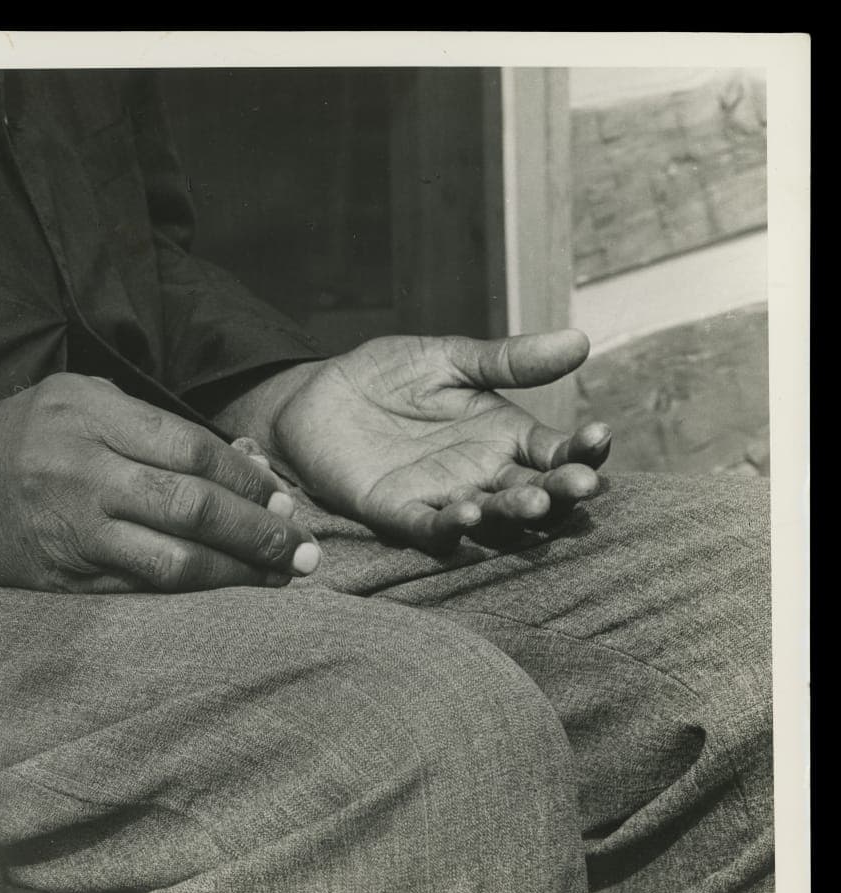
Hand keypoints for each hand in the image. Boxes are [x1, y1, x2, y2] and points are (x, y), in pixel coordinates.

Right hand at [0, 373, 320, 592]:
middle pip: (196, 508)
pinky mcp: (62, 578)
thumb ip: (151, 425)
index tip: (284, 499)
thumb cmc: (11, 436)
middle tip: (304, 551)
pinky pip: (139, 591)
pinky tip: (223, 594)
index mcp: (91, 417)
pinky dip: (189, 595)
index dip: (250, 481)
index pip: (194, 450)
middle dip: (261, 534)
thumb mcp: (76, 399)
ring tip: (278, 578)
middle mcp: (84, 472)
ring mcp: (72, 531)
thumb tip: (238, 462)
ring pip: (174, 562)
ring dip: (237, 574)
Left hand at [261, 331, 610, 550]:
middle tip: (580, 485)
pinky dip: (452, 526)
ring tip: (531, 501)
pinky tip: (469, 513)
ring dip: (513, 513)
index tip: (600, 436)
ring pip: (492, 517)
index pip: (556, 451)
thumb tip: (580, 341)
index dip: (583, 449)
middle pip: (535, 492)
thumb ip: (508, 360)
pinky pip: (431, 528)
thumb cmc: (388, 376)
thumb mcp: (451, 358)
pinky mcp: (399, 512)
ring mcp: (443, 497)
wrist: (318, 393)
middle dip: (560, 491)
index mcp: (505, 436)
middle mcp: (483, 474)